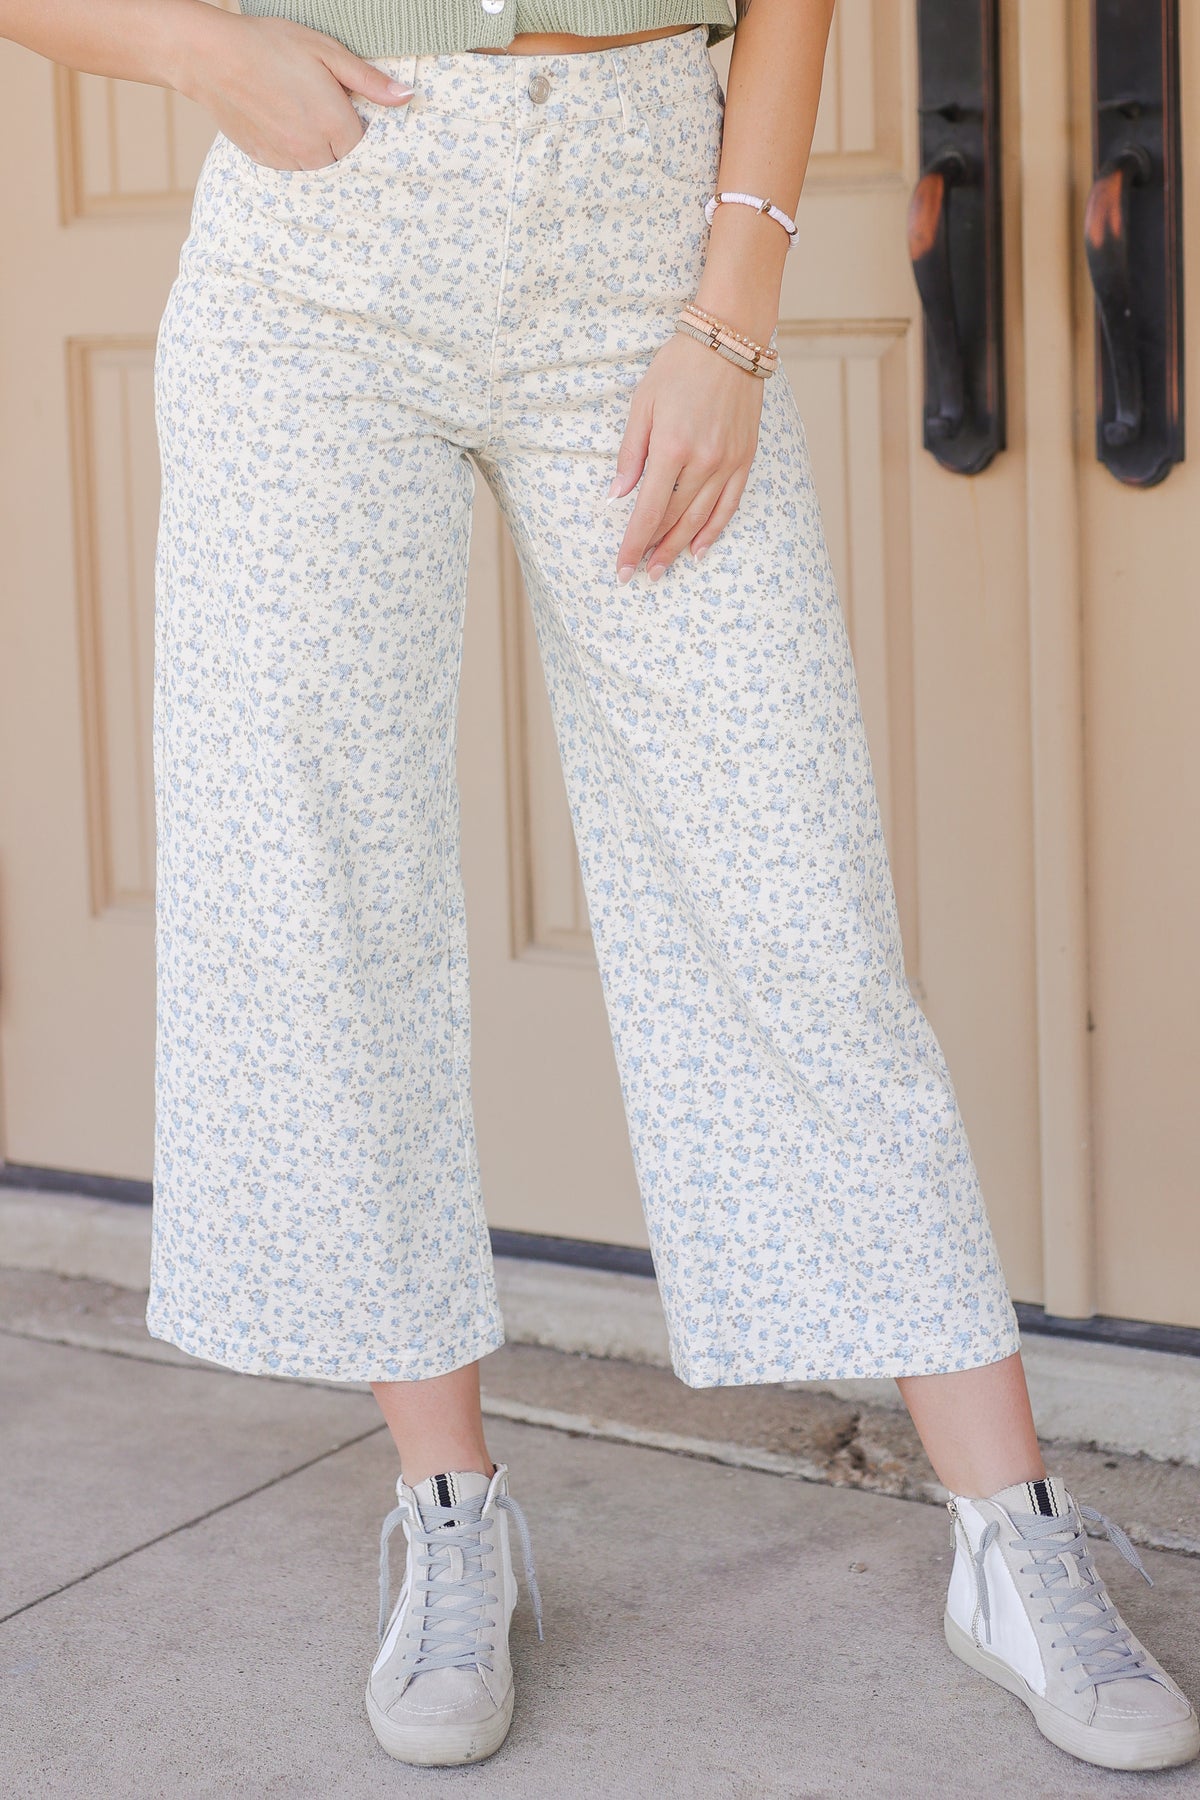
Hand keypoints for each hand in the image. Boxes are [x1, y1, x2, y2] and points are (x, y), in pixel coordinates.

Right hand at [178, 13, 412, 170]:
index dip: (361, 130)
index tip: (351, 112)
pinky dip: (293, 151)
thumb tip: (406, 97)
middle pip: (343, 161)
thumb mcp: (326, 52)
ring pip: (318, 167)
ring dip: (318, 149)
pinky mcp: (266, 161)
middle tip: (322, 108)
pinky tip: (281, 121)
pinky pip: (292, 166)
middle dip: (341, 141)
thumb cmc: (270, 45)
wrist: (210, 56)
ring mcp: (288, 160)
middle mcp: (314, 152)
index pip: (366, 149)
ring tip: (300, 112)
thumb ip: (368, 81)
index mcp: (335, 126)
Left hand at [610, 330, 764, 582]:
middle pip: (673, 520)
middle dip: (653, 550)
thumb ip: (630, 453)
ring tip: (663, 568)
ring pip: (700, 519)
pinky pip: (729, 505)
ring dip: (680, 547)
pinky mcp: (744, 459)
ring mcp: (727, 463)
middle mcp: (702, 462)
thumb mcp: (642, 403)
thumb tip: (617, 495)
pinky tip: (700, 549)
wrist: (729, 340)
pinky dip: (714, 530)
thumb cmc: (679, 367)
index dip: (633, 544)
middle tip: (640, 574)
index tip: (622, 568)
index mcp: (672, 448)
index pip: (647, 510)